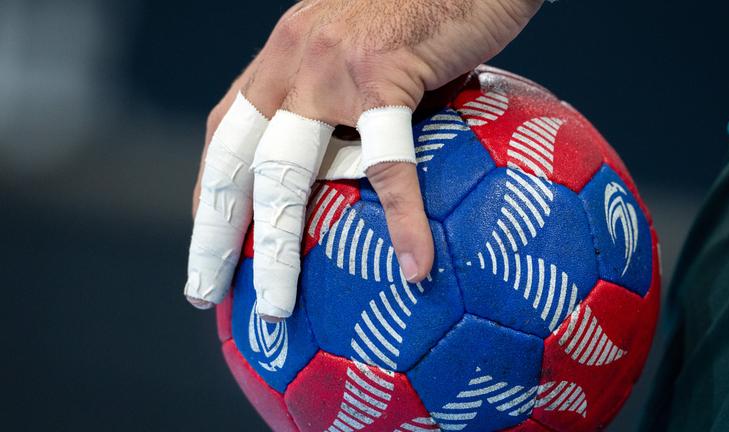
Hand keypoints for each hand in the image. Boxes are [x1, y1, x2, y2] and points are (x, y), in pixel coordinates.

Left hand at [185, 0, 543, 319]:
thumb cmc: (431, 6)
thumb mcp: (367, 48)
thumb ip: (345, 97)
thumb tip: (350, 163)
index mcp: (284, 57)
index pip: (226, 131)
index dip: (210, 189)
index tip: (206, 239)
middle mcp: (292, 61)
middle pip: (236, 162)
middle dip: (214, 233)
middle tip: (205, 291)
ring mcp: (331, 69)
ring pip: (290, 173)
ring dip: (280, 250)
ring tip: (277, 308)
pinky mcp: (384, 75)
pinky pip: (388, 161)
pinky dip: (403, 218)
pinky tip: (416, 263)